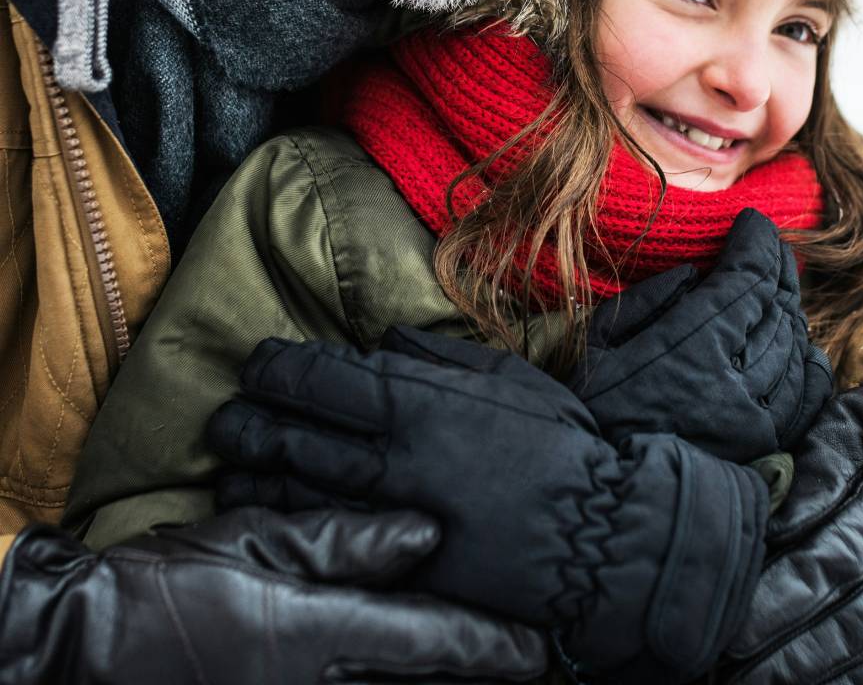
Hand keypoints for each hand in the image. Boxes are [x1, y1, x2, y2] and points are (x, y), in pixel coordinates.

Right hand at [0, 508, 546, 683]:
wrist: (84, 647)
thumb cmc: (169, 584)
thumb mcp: (257, 543)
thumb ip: (346, 542)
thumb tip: (426, 534)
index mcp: (320, 631)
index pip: (427, 639)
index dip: (489, 645)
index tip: (540, 649)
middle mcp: (318, 683)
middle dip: (481, 677)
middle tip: (536, 666)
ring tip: (494, 673)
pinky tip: (411, 680)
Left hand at [208, 328, 768, 682]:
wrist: (598, 534)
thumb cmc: (563, 445)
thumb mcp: (509, 378)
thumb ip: (441, 356)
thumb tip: (387, 338)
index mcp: (421, 403)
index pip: (325, 379)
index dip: (281, 369)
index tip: (259, 363)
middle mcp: (394, 456)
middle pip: (298, 434)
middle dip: (252, 420)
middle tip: (225, 414)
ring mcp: (390, 514)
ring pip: (298, 489)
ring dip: (256, 471)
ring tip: (230, 462)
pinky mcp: (397, 564)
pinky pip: (324, 538)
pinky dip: (286, 521)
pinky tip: (264, 513)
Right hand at [571, 208, 833, 461]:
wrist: (599, 500)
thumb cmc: (587, 414)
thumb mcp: (598, 345)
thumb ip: (649, 302)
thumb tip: (695, 275)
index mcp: (690, 348)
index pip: (747, 280)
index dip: (757, 243)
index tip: (753, 221)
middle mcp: (733, 383)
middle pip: (777, 307)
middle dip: (775, 268)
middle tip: (768, 246)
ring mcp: (755, 419)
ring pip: (795, 346)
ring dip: (789, 309)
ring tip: (776, 288)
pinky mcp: (763, 449)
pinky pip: (807, 395)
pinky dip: (809, 363)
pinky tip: (801, 345)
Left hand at [715, 350, 862, 684]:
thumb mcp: (855, 417)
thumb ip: (817, 469)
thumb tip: (774, 528)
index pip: (841, 556)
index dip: (786, 597)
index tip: (734, 628)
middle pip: (862, 616)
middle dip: (793, 653)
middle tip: (730, 671)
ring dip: (823, 677)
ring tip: (758, 683)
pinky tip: (814, 684)